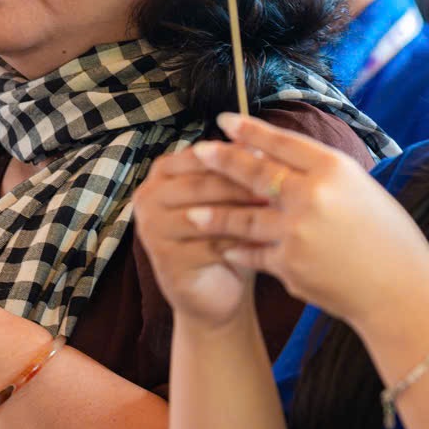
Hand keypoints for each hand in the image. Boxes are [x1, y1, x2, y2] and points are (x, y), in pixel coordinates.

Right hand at [132, 147, 265, 327]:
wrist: (216, 289)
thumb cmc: (227, 235)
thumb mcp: (231, 197)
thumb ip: (235, 168)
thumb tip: (258, 140)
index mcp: (162, 172)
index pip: (200, 155)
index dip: (236, 157)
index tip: (272, 158)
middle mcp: (148, 196)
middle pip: (201, 183)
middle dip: (242, 184)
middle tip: (280, 186)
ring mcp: (151, 227)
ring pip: (204, 213)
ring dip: (242, 213)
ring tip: (278, 211)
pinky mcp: (164, 257)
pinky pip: (207, 244)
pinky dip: (239, 243)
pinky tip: (267, 241)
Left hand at [178, 115, 428, 332]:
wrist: (400, 293)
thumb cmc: (390, 241)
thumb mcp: (363, 191)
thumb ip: (323, 177)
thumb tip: (281, 160)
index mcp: (336, 169)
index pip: (283, 142)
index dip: (251, 131)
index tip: (226, 121)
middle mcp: (312, 196)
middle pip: (256, 172)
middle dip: (222, 160)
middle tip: (198, 151)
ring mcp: (297, 231)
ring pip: (244, 216)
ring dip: (215, 213)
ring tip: (191, 211)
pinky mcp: (288, 264)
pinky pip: (253, 253)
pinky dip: (238, 250)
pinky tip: (224, 248)